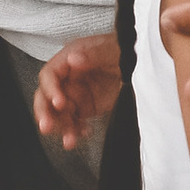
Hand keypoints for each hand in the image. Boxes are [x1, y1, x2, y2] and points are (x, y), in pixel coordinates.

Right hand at [32, 29, 121, 148]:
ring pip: (58, 113)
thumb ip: (94, 54)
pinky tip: (83, 134)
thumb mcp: (114, 50)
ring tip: (69, 140)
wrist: (144, 65)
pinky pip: (73, 121)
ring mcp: (76, 93)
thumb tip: (73, 59)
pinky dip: (75, 130)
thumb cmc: (127, 50)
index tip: (58, 102)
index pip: (50, 74)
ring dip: (60, 127)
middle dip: (45, 112)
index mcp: (70, 57)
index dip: (50, 89)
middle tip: (47, 126)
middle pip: (47, 96)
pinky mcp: (85, 107)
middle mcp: (69, 76)